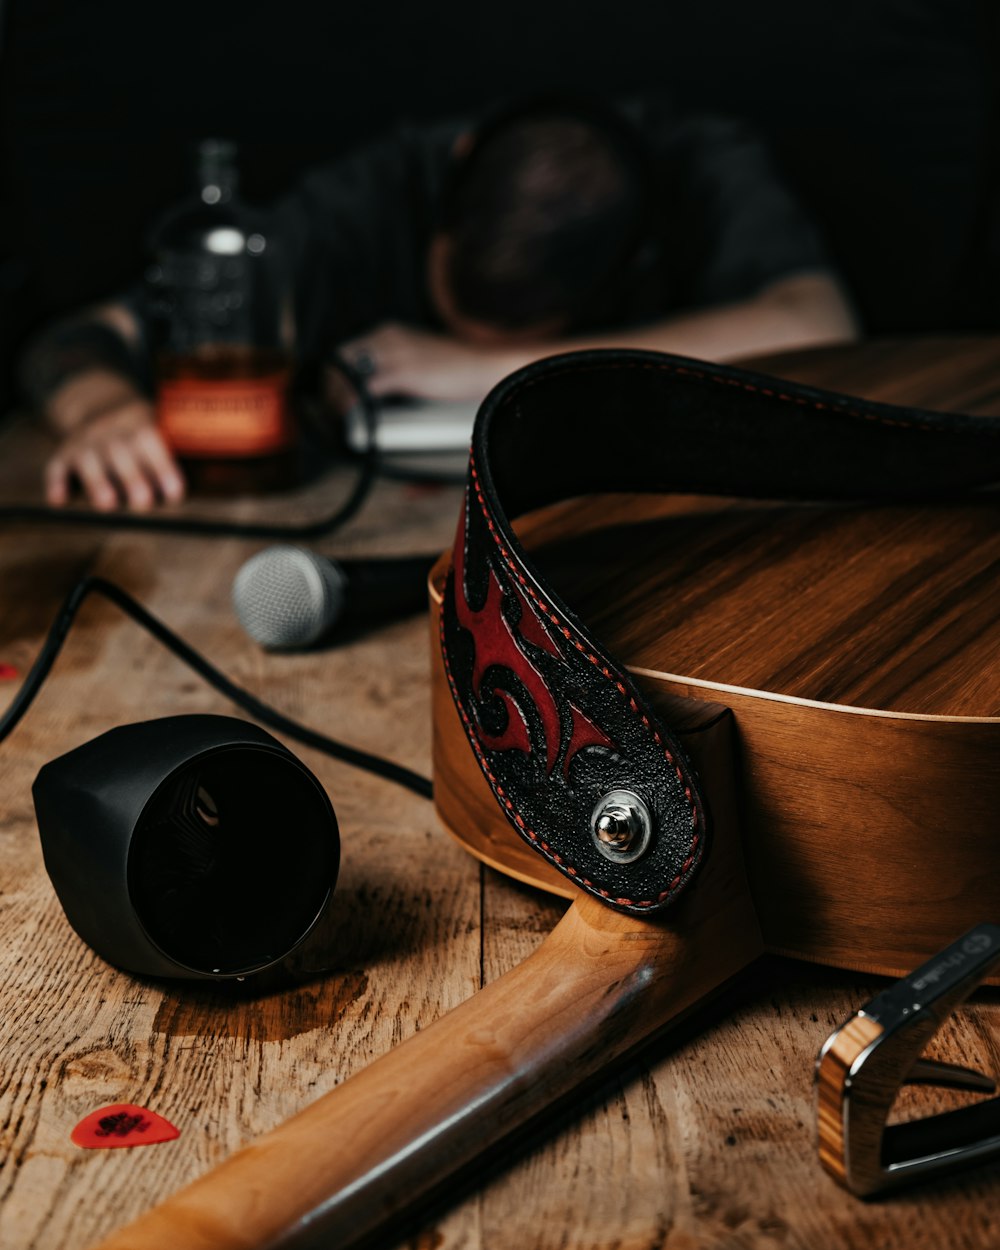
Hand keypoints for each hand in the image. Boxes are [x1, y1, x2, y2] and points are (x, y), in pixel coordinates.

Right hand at [45, 381, 185, 510]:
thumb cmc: (140, 434)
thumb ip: (172, 456)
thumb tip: (187, 495)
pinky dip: (56, 482)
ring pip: (88, 458)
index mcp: (139, 424)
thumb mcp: (158, 429)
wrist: (100, 405)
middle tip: (143, 504)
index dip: (163, 467)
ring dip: (97, 482)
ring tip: (107, 505)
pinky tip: (58, 501)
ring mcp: (85, 441)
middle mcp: (110, 431)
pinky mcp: (64, 453)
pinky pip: (57, 465)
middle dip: (132, 478)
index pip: (151, 442)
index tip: (174, 494)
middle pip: (120, 451)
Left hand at [337, 322, 524, 403]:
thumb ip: (400, 372)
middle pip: (341, 358)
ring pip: (347, 371)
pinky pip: (364, 386)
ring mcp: (395, 352)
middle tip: (335, 410)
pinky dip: (353, 401)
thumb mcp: (423, 363)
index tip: (336, 397)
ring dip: (338, 395)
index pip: (349, 350)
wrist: (488, 368)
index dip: (337, 375)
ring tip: (341, 416)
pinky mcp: (404, 371)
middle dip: (332, 385)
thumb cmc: (461, 373)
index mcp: (391, 333)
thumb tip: (379, 396)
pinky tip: (352, 415)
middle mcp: (388, 337)